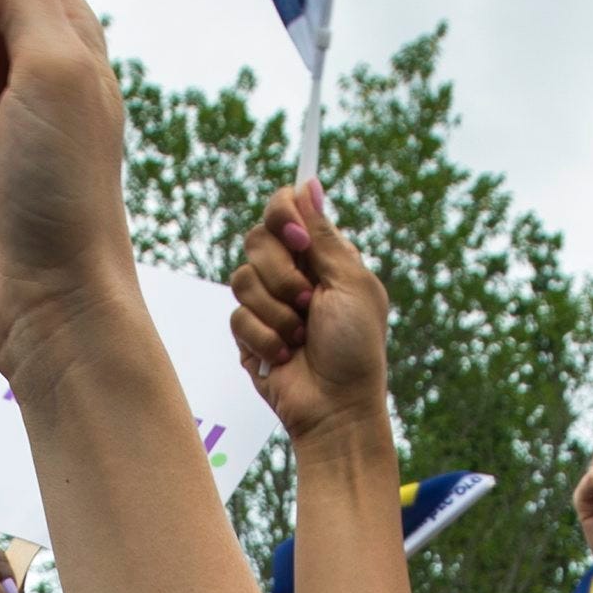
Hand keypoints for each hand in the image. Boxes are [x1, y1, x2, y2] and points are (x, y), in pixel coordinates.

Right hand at [230, 181, 393, 446]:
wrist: (335, 407)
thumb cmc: (355, 349)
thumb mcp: (351, 284)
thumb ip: (324, 236)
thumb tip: (308, 184)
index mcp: (320, 254)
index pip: (284, 208)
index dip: (282, 216)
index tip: (297, 239)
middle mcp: (291, 272)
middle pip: (255, 239)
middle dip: (281, 274)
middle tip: (308, 301)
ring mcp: (267, 302)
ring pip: (241, 279)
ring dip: (276, 313)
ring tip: (301, 336)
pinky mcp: (249, 333)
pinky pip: (237, 317)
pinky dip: (266, 339)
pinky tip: (287, 355)